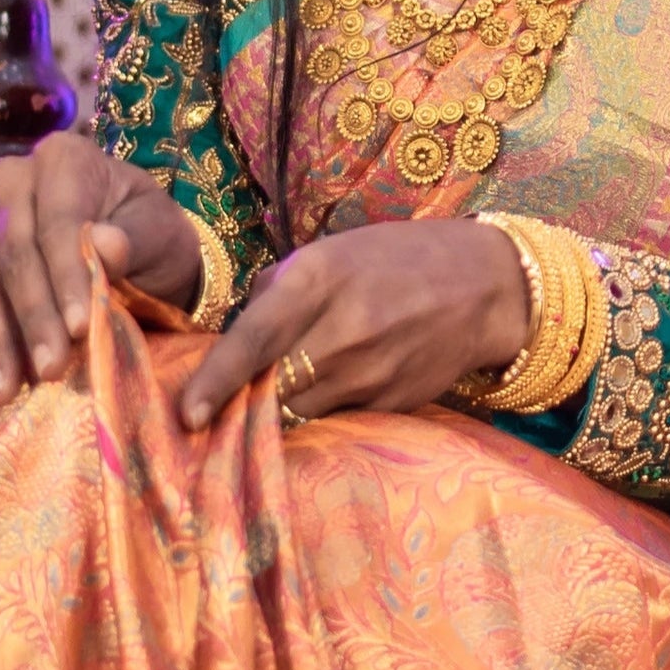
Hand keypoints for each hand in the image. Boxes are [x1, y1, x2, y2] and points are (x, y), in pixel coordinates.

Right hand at [0, 130, 200, 406]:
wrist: (140, 257)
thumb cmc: (151, 237)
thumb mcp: (160, 233)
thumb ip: (133, 240)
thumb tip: (100, 245)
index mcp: (63, 159)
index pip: (57, 222)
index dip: (67, 276)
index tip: (83, 327)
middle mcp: (11, 183)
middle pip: (12, 255)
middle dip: (32, 318)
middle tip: (51, 369)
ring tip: (5, 394)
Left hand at [176, 217, 529, 430]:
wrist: (484, 287)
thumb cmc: (398, 258)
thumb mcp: (333, 250)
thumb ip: (280, 288)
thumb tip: (235, 331)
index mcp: (320, 279)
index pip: (256, 336)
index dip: (216, 378)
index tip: (186, 415)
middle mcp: (343, 330)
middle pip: (271, 386)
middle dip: (240, 401)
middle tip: (211, 411)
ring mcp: (370, 375)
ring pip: (300, 411)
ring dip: (280, 408)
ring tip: (273, 394)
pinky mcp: (390, 405)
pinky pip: (336, 418)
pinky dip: (321, 411)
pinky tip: (327, 391)